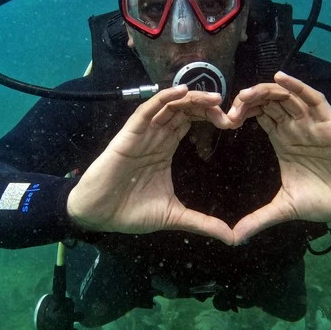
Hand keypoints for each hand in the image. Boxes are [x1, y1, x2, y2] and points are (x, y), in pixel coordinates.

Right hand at [67, 86, 234, 243]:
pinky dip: (163, 98)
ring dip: (191, 98)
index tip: (231, 122)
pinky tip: (181, 91)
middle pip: (183, 111)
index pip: (190, 123)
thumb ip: (202, 222)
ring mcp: (142, 134)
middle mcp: (155, 137)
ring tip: (213, 97)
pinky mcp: (129, 135)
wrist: (99, 216)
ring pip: (168, 106)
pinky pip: (147, 111)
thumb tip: (231, 238)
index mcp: (165, 150)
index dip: (210, 118)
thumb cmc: (131, 212)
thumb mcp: (174, 216)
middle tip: (229, 108)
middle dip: (206, 106)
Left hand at [228, 71, 330, 242]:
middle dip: (247, 100)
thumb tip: (233, 239)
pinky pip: (313, 99)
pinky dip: (297, 87)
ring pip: (286, 97)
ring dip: (265, 91)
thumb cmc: (326, 199)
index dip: (240, 113)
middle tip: (230, 108)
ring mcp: (312, 124)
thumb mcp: (286, 209)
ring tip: (245, 94)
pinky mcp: (330, 124)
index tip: (222, 121)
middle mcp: (295, 128)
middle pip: (268, 102)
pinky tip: (280, 78)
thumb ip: (259, 219)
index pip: (258, 117)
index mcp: (283, 141)